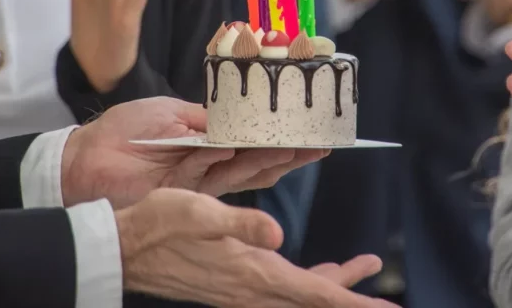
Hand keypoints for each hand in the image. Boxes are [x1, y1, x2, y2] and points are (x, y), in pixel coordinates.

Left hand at [61, 97, 327, 207]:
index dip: (281, 137)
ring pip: (244, 171)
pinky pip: (210, 172)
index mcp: (210, 144)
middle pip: (259, 161)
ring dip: (272, 159)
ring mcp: (200, 181)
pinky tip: (243, 148)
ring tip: (301, 149)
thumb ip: (208, 117)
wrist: (87, 157)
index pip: (253, 142)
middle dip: (291, 152)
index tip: (309, 128)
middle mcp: (211, 165)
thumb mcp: (173, 112)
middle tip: (320, 143)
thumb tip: (240, 112)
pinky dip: (224, 158)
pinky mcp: (184, 194)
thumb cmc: (126, 130)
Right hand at [117, 189, 398, 307]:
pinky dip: (305, 284)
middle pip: (313, 300)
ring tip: (360, 268)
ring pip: (298, 295)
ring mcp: (241, 290)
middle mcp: (251, 288)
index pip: (313, 293)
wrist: (125, 247)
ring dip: (332, 286)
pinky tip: (312, 273)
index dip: (351, 300)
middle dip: (350, 299)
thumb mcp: (199, 212)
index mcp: (252, 271)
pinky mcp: (232, 285)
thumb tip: (276, 234)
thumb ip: (240, 223)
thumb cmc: (160, 224)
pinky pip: (280, 291)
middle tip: (386, 303)